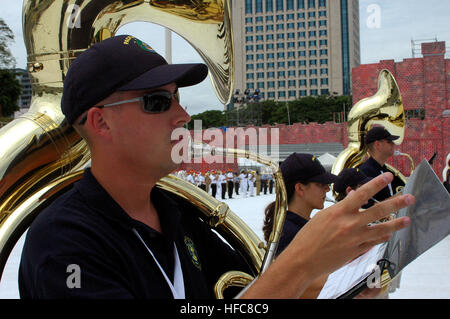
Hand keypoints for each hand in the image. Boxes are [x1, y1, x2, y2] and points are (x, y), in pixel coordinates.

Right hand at [289, 172, 412, 279]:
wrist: (303, 260)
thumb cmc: (307, 238)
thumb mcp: (322, 217)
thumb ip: (340, 208)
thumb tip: (352, 198)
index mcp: (339, 212)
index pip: (362, 193)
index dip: (376, 183)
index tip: (388, 177)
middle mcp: (350, 224)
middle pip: (378, 210)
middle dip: (396, 203)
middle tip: (409, 198)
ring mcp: (355, 239)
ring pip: (381, 229)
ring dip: (396, 224)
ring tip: (407, 220)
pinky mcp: (356, 252)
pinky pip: (373, 243)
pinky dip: (382, 237)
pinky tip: (388, 234)